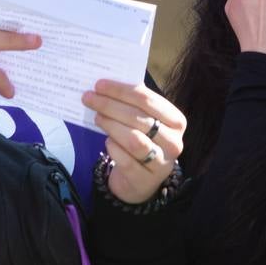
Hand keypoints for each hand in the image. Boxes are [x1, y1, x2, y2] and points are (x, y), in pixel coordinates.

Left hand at [83, 79, 186, 203]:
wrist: (142, 179)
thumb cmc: (143, 141)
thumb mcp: (146, 122)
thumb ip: (134, 105)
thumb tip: (107, 87)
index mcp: (176, 121)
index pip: (147, 99)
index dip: (121, 91)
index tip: (99, 85)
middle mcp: (173, 141)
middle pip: (138, 118)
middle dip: (110, 105)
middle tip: (89, 98)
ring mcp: (161, 162)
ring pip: (133, 139)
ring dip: (110, 125)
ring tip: (97, 117)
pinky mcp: (144, 179)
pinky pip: (124, 159)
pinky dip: (113, 147)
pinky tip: (107, 141)